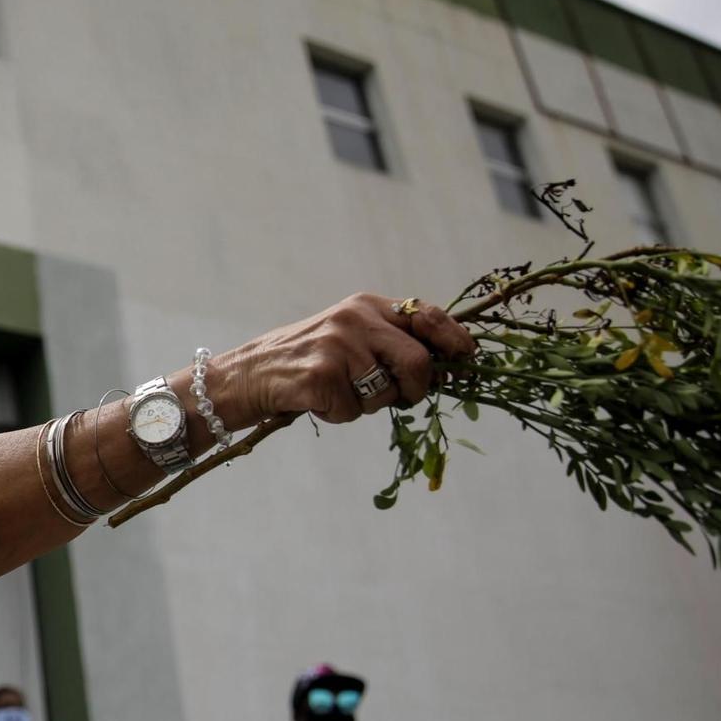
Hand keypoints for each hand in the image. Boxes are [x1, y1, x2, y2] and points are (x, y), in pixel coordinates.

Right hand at [221, 294, 476, 426]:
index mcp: (367, 305)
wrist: (252, 373)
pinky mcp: (321, 376)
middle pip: (417, 362)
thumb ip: (392, 340)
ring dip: (369, 405)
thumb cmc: (310, 359)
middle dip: (417, 389)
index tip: (468, 360)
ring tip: (340, 392)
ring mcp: (337, 347)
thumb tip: (448, 363)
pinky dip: (341, 415)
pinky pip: (355, 412)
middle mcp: (355, 320)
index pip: (427, 315)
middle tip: (403, 398)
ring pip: (386, 394)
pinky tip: (319, 400)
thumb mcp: (352, 334)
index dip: (454, 339)